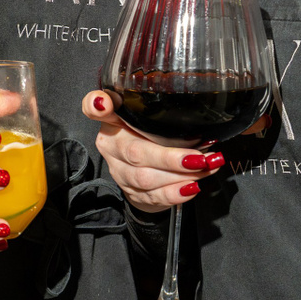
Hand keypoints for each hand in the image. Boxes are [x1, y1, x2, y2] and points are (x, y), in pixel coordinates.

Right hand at [82, 90, 224, 212]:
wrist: (144, 171)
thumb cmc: (149, 136)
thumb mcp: (151, 116)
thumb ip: (159, 109)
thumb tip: (197, 112)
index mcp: (112, 119)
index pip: (93, 108)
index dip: (96, 105)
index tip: (104, 103)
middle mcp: (111, 145)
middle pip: (136, 153)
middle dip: (171, 158)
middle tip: (200, 157)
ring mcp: (119, 172)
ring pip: (146, 178)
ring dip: (181, 176)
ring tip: (206, 168)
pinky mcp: (131, 193)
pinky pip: (153, 196)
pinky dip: (175, 193)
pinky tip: (193, 186)